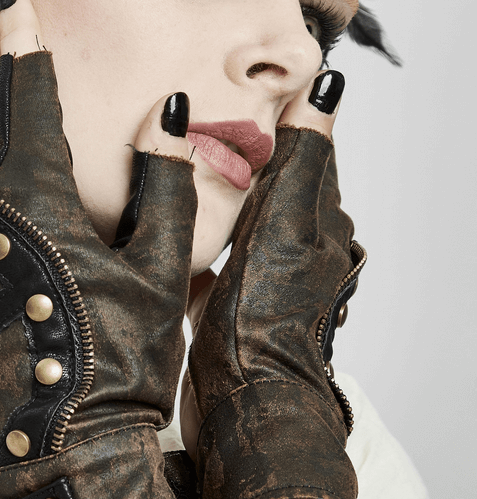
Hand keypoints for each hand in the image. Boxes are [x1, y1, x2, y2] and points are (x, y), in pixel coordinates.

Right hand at [188, 69, 367, 498]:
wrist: (246, 406)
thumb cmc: (269, 321)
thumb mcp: (283, 223)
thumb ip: (300, 158)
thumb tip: (328, 91)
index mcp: (318, 229)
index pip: (306, 159)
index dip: (285, 124)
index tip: (261, 92)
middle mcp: (297, 257)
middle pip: (272, 193)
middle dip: (248, 162)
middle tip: (216, 126)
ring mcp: (263, 288)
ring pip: (242, 229)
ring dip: (221, 203)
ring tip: (189, 172)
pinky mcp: (228, 316)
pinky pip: (211, 270)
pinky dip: (196, 251)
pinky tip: (169, 241)